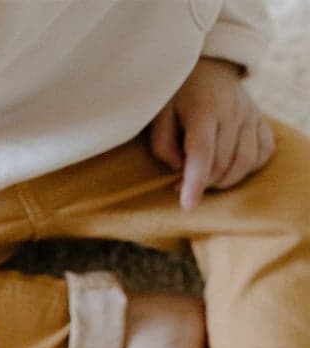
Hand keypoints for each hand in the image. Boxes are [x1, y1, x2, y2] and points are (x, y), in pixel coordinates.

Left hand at [149, 57, 274, 210]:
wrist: (207, 67)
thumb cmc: (176, 96)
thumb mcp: (158, 116)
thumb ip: (163, 146)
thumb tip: (181, 169)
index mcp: (203, 110)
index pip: (202, 153)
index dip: (195, 183)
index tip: (188, 206)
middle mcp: (232, 112)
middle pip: (222, 163)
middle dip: (202, 183)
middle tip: (181, 184)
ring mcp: (250, 115)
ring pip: (245, 162)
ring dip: (224, 181)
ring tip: (204, 179)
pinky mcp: (261, 120)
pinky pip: (263, 153)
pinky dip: (247, 169)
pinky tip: (228, 169)